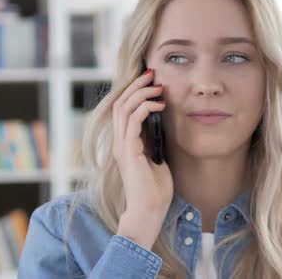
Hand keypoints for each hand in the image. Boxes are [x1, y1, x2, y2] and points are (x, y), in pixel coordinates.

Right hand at [111, 68, 173, 248]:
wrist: (149, 210)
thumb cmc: (155, 188)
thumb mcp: (156, 157)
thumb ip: (154, 140)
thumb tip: (162, 123)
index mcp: (125, 142)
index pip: (124, 109)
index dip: (135, 91)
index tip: (152, 80)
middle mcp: (119, 141)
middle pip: (121, 102)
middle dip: (136, 85)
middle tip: (152, 72)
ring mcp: (122, 145)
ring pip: (124, 108)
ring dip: (141, 93)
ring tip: (158, 85)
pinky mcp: (129, 151)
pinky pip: (133, 121)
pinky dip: (146, 108)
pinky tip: (160, 105)